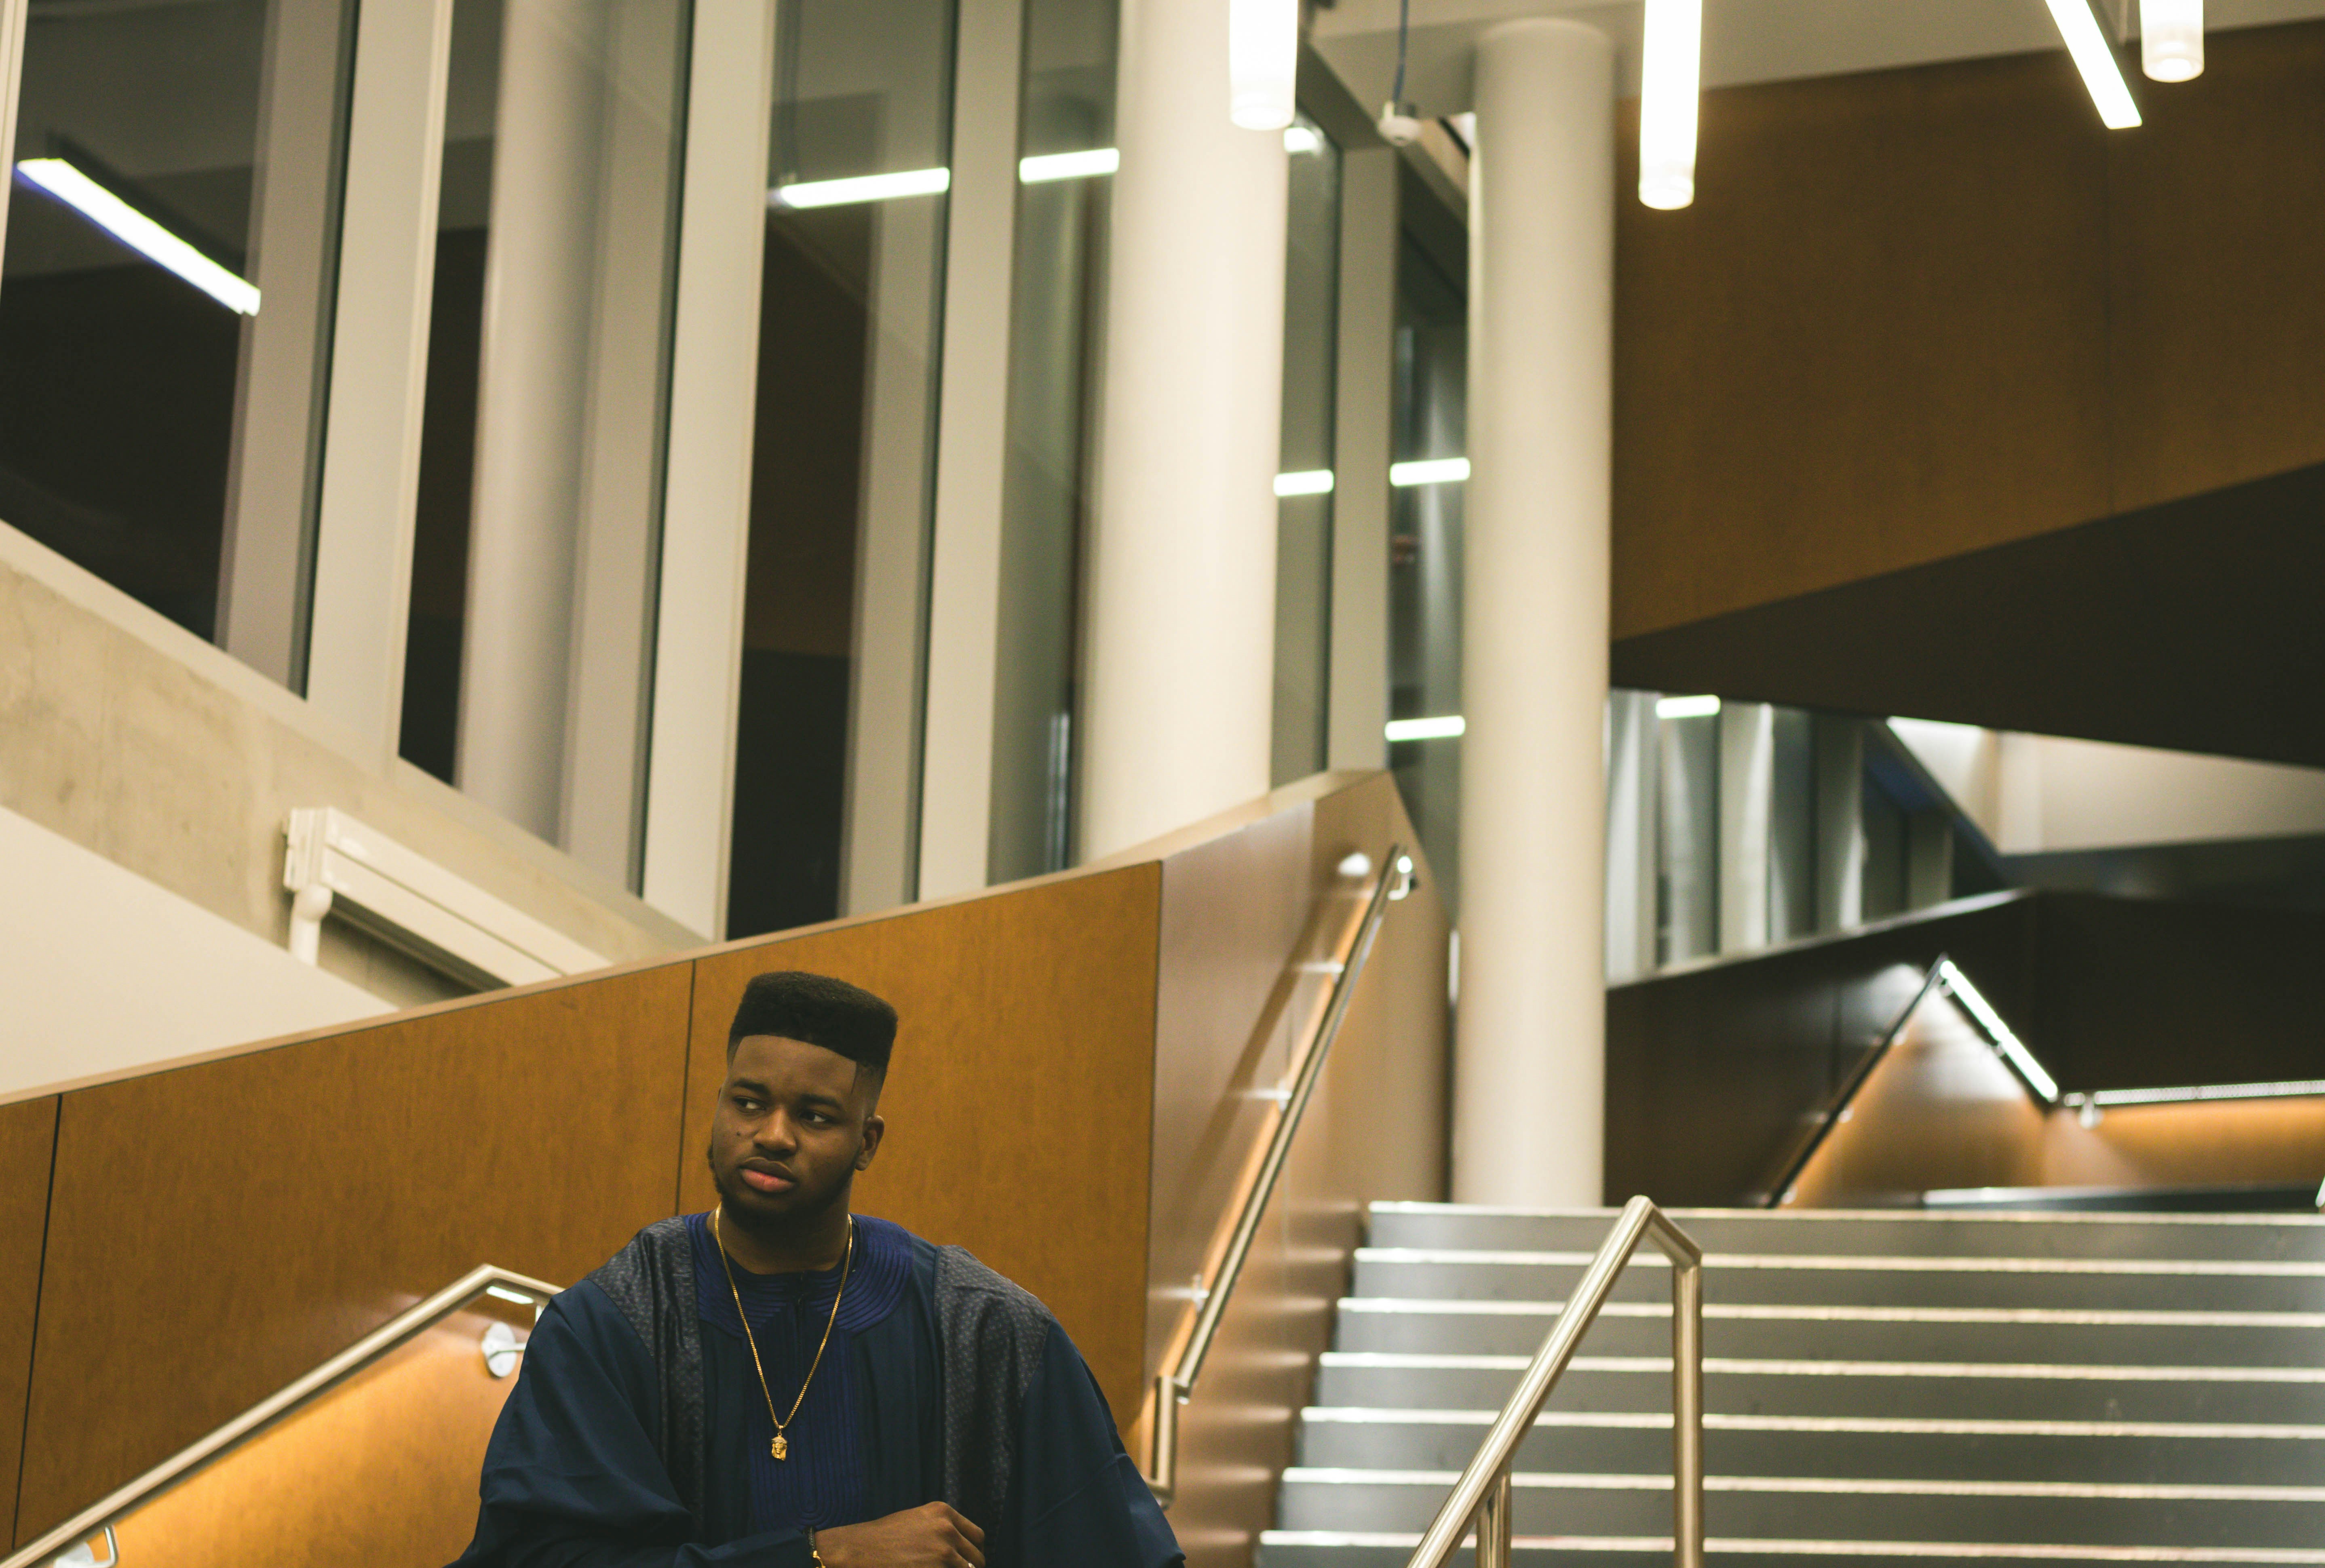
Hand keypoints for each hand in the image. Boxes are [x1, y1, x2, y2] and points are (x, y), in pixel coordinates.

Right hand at [814, 1502, 985, 1566]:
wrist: (857, 1549)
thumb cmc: (882, 1538)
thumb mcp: (916, 1520)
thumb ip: (941, 1528)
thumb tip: (960, 1548)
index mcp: (943, 1513)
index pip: (977, 1537)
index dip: (974, 1553)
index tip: (968, 1563)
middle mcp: (947, 1529)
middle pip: (976, 1558)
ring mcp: (942, 1552)